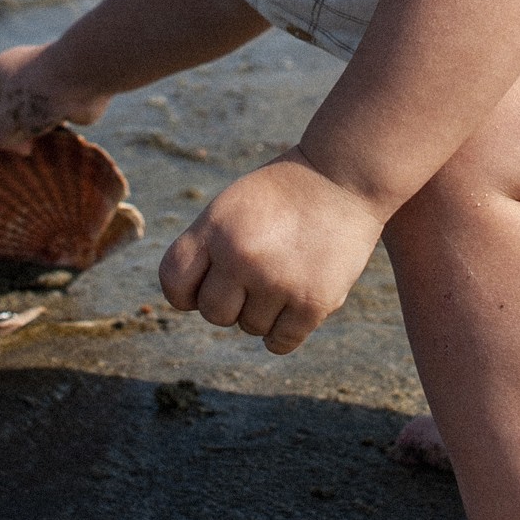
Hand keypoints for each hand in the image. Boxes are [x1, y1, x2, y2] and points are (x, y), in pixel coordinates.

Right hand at [0, 43, 110, 150]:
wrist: (83, 76)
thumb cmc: (35, 96)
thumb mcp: (4, 125)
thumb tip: (17, 143)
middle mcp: (15, 74)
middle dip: (2, 127)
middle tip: (11, 144)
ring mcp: (40, 84)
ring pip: (25, 111)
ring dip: (28, 132)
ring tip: (34, 147)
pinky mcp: (63, 94)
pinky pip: (50, 116)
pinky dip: (51, 131)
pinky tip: (55, 141)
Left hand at [159, 152, 384, 355]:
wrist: (344, 177)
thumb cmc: (282, 194)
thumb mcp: (231, 206)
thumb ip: (207, 249)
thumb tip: (192, 302)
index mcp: (215, 229)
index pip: (175, 284)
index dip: (188, 292)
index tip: (208, 283)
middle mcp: (241, 256)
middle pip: (214, 314)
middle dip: (231, 301)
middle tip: (256, 276)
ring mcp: (277, 281)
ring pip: (250, 327)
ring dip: (264, 311)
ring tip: (284, 276)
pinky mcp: (312, 302)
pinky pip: (279, 342)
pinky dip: (284, 331)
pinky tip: (294, 305)